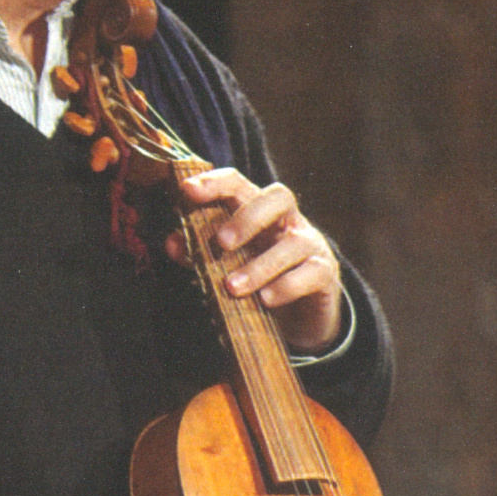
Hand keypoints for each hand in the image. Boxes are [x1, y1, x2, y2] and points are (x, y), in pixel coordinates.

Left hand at [166, 167, 341, 353]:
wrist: (301, 313)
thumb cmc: (258, 278)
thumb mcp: (226, 264)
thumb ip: (198, 252)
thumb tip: (171, 242)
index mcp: (258, 211)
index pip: (239, 184)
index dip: (214, 182)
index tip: (187, 190)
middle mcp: (288, 221)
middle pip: (278, 197)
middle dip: (247, 217)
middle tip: (220, 243)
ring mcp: (310, 244)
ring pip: (293, 243)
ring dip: (259, 265)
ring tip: (232, 287)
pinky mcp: (325, 273)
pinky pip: (310, 273)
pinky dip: (286, 286)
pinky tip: (265, 300)